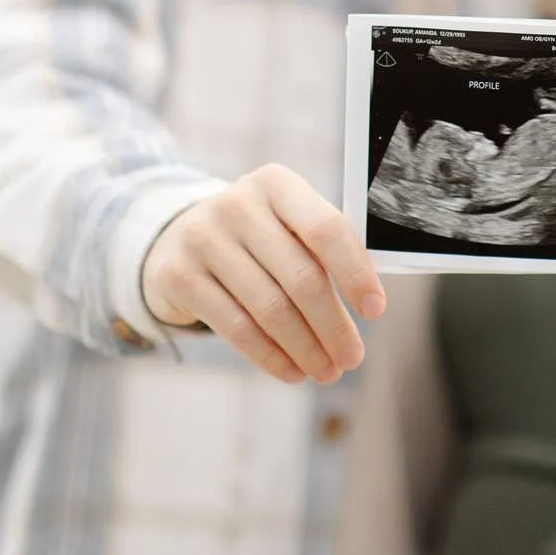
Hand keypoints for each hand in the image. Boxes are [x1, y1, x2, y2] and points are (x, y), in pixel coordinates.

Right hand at [141, 164, 385, 383]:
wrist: (179, 238)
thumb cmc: (257, 236)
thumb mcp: (287, 224)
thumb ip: (325, 248)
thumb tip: (370, 299)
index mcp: (277, 183)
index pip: (327, 228)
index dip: (355, 272)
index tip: (376, 309)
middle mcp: (238, 204)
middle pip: (301, 276)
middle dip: (333, 325)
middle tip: (352, 357)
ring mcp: (203, 238)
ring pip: (270, 308)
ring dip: (306, 348)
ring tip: (326, 370)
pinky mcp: (179, 276)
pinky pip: (236, 327)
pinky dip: (270, 356)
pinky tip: (291, 371)